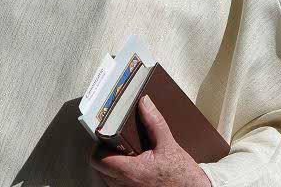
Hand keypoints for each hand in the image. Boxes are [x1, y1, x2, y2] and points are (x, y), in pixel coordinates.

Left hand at [91, 95, 211, 185]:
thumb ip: (154, 122)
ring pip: (107, 177)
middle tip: (114, 140)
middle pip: (100, 168)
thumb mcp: (168, 144)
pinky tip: (132, 163)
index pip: (98, 159)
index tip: (104, 135)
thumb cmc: (183, 175)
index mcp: (132, 172)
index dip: (98, 146)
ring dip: (112, 164)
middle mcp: (126, 186)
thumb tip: (144, 102)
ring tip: (125, 151)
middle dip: (104, 153)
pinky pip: (117, 185)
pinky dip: (119, 174)